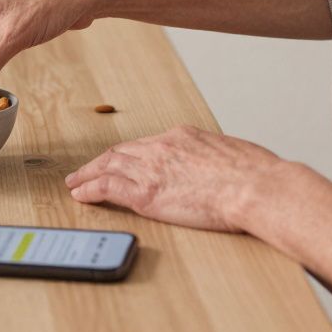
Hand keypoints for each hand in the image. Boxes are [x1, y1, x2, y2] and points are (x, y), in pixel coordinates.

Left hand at [65, 125, 282, 231]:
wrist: (256, 187)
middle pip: (121, 152)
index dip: (130, 155)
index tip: (123, 161)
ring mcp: (151, 170)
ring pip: (107, 166)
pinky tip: (81, 195)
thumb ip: (214, 160)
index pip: (146, 145)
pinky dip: (90, 190)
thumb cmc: (256, 175)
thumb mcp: (233, 155)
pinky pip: (106, 189)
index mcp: (183, 136)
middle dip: (101, 161)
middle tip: (86, 169)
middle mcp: (161, 148)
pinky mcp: (145, 194)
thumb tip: (217, 170)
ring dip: (87, 174)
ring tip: (75, 182)